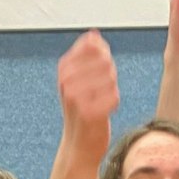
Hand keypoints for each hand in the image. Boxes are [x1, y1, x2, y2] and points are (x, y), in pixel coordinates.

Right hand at [57, 30, 119, 160]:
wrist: (79, 144)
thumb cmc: (84, 107)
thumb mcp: (81, 77)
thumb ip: (88, 54)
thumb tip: (93, 34)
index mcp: (64, 68)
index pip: (94, 46)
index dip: (104, 57)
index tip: (96, 74)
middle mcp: (66, 80)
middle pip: (105, 61)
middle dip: (110, 74)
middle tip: (100, 91)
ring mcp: (75, 96)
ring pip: (111, 78)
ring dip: (111, 89)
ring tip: (100, 100)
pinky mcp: (88, 113)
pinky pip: (114, 97)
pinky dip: (113, 103)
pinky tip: (103, 111)